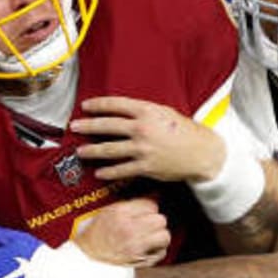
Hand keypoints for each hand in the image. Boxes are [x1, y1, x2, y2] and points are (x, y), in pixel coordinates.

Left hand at [71, 96, 223, 181]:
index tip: (86, 106)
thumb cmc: (185, 131)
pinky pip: (121, 170)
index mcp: (147, 111)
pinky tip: (99, 172)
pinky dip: (108, 172)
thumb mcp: (165, 112)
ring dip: (92, 151)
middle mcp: (142, 128)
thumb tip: (123, 111)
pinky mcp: (146, 167)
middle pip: (107, 126)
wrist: (202, 153)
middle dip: (88, 126)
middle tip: (74, 127)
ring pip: (110, 149)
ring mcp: (142, 149)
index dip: (98, 105)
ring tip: (80, 152)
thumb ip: (144, 111)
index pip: (115, 105)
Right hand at [74, 198, 170, 266]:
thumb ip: (130, 205)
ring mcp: (136, 246)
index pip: (151, 204)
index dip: (149, 208)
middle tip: (148, 225)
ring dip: (159, 236)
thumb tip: (152, 197)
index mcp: (120, 214)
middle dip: (156, 222)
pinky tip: (147, 249)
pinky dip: (157, 252)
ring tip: (149, 237)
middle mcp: (129, 229)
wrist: (87, 257)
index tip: (146, 212)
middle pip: (161, 219)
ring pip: (165, 236)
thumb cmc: (96, 234)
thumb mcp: (108, 211)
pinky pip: (162, 253)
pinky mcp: (140, 260)